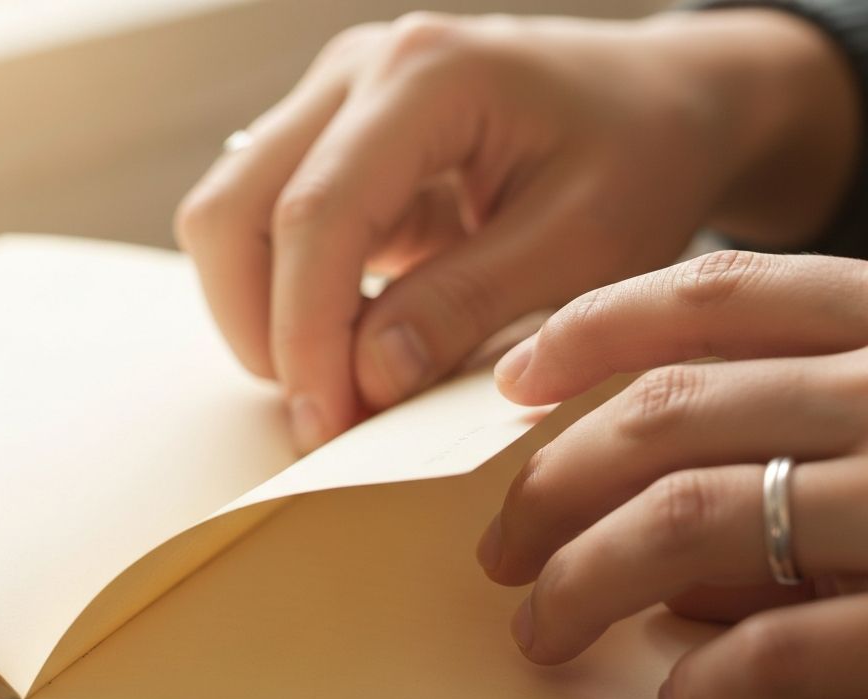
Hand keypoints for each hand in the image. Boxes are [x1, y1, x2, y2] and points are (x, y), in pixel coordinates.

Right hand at [177, 10, 856, 450]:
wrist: (663, 104)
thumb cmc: (642, 160)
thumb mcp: (580, 245)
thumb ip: (465, 305)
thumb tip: (364, 377)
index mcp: (429, 75)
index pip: (318, 214)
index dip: (306, 336)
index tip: (325, 429)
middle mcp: (359, 73)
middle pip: (235, 210)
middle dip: (263, 331)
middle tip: (325, 418)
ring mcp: (337, 104)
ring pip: (232, 219)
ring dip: (263, 317)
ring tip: (336, 385)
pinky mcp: (337, 146)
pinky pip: (267, 227)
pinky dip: (285, 298)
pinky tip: (342, 344)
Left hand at [477, 250, 867, 698]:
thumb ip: (792, 440)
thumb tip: (648, 524)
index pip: (721, 296)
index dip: (596, 326)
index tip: (511, 376)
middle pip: (669, 414)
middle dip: (553, 486)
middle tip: (500, 551)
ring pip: (695, 519)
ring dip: (589, 582)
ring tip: (544, 631)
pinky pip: (804, 642)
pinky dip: (723, 674)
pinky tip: (685, 698)